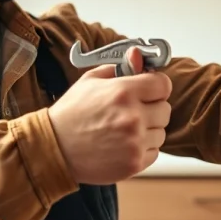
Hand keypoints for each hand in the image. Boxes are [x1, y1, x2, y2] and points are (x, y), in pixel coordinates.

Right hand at [47, 47, 172, 184]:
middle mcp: (133, 117)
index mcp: (123, 92)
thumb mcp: (90, 81)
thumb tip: (139, 55)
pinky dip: (143, 148)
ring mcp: (135, 142)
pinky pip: (155, 152)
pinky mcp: (134, 163)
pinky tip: (124, 144)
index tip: (149, 91)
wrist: (54, 148)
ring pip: (162, 132)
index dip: (156, 86)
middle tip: (134, 112)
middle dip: (153, 108)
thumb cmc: (72, 113)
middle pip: (165, 109)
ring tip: (124, 130)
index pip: (163, 85)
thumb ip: (119, 67)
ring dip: (149, 130)